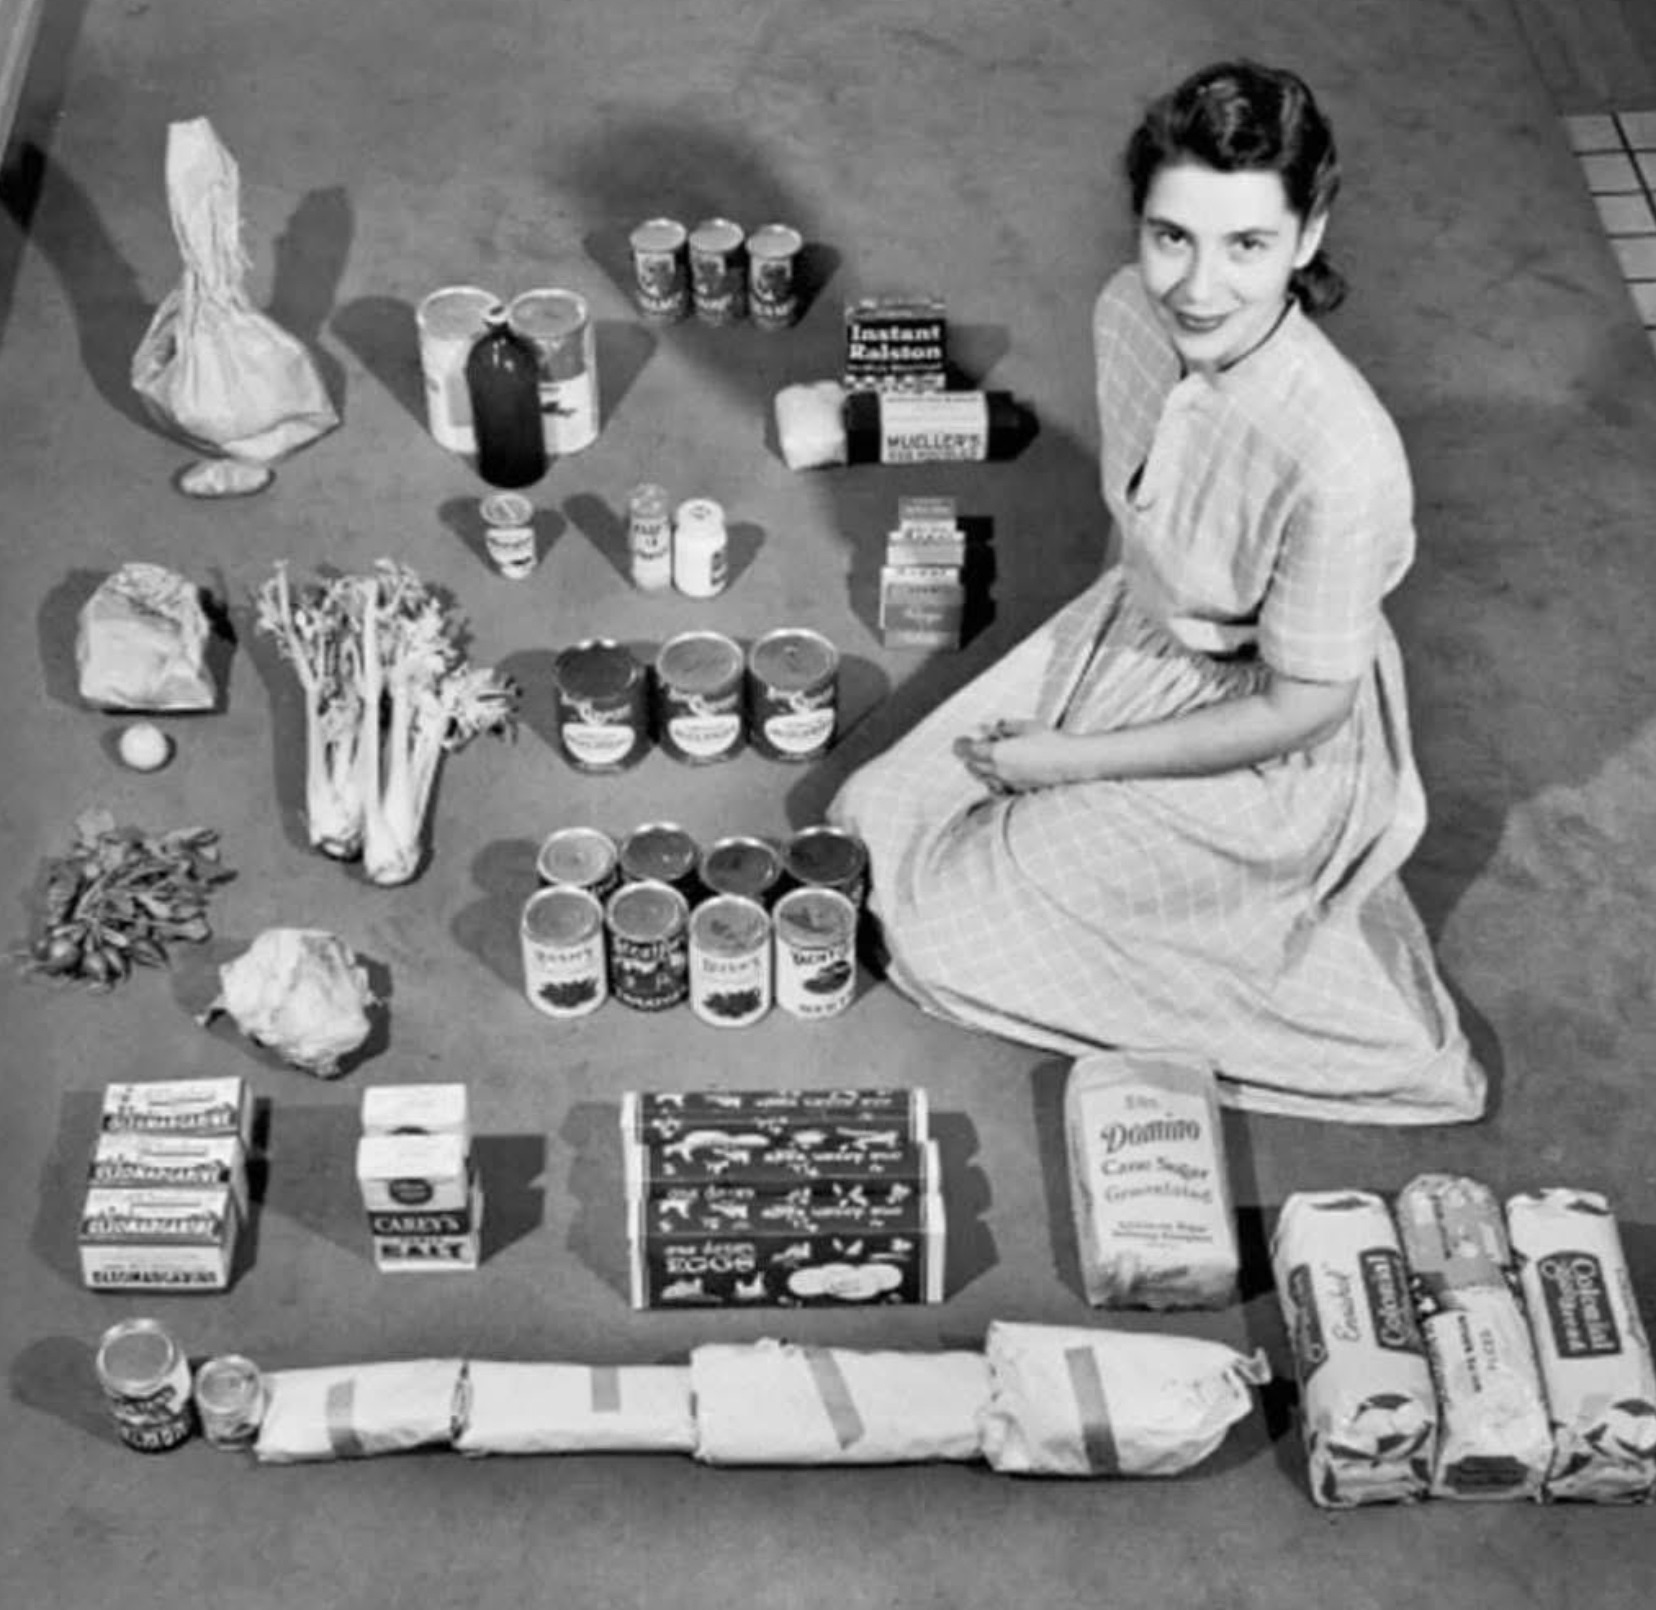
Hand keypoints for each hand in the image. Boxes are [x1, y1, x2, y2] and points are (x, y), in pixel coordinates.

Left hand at [953, 719, 1079, 793]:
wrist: (1071, 762)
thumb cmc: (1051, 742)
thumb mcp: (1027, 727)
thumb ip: (1006, 727)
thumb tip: (995, 727)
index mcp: (998, 753)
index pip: (968, 751)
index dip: (960, 745)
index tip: (959, 740)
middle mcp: (999, 771)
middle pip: (973, 766)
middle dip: (968, 757)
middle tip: (968, 748)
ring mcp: (1008, 783)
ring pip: (983, 778)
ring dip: (978, 768)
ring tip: (981, 759)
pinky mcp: (1018, 790)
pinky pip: (996, 787)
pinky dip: (991, 780)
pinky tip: (995, 775)